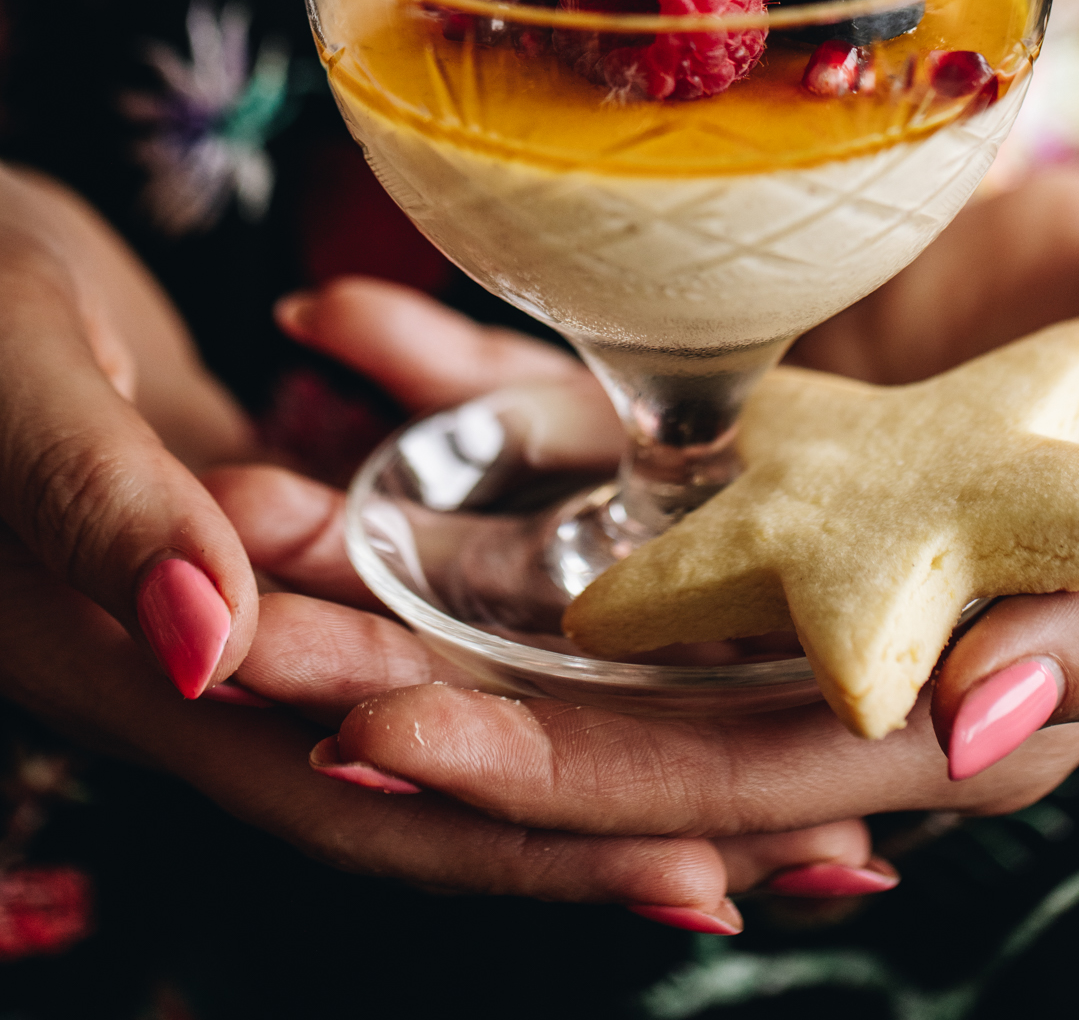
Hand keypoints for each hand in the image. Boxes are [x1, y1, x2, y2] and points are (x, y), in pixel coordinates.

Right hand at [0, 198, 885, 924]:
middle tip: (825, 838)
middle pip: (451, 771)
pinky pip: (431, 584)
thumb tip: (214, 646)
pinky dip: (535, 610)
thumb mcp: (13, 382)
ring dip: (606, 726)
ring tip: (781, 745)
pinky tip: (645, 602)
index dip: (529, 842)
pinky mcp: (292, 525)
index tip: (705, 869)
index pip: (370, 793)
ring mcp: (264, 596)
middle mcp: (222, 664)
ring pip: (456, 687)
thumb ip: (103, 508)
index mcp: (149, 667)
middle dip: (624, 815)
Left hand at [223, 131, 1078, 899]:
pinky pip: (580, 387)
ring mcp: (768, 507)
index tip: (386, 745)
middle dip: (412, 662)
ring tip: (235, 483)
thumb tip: (964, 734)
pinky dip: (459, 365)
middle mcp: (818, 620)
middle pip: (589, 669)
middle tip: (233, 633)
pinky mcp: (745, 396)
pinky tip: (335, 316)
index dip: (555, 769)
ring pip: (552, 532)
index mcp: (925, 694)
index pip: (714, 766)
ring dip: (394, 517)